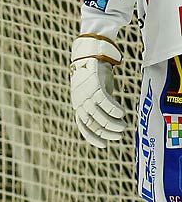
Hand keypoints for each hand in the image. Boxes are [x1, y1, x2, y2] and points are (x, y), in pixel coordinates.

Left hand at [72, 34, 126, 149]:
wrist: (90, 56)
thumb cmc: (94, 78)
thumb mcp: (94, 95)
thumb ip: (99, 108)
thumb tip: (110, 123)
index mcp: (78, 105)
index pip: (82, 126)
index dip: (92, 137)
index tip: (104, 145)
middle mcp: (80, 101)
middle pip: (92, 123)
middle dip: (106, 132)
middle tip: (120, 135)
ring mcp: (86, 94)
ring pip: (99, 115)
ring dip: (113, 123)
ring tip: (124, 126)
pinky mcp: (95, 86)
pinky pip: (105, 102)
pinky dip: (114, 110)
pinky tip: (122, 113)